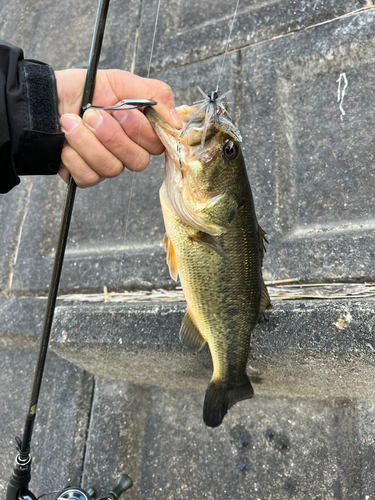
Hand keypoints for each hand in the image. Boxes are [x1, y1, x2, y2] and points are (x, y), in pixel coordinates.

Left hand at [55, 69, 181, 187]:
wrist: (45, 99)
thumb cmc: (82, 89)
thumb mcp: (120, 81)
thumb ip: (155, 95)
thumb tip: (177, 121)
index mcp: (140, 130)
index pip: (158, 144)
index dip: (140, 131)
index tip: (123, 112)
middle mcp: (127, 151)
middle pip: (138, 161)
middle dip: (111, 136)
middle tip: (91, 114)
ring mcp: (108, 165)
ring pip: (112, 168)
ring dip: (87, 142)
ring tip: (70, 121)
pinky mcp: (87, 176)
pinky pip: (89, 177)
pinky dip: (73, 157)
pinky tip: (65, 142)